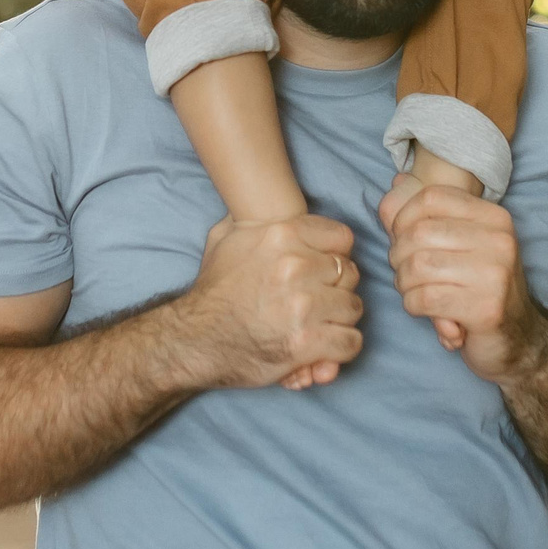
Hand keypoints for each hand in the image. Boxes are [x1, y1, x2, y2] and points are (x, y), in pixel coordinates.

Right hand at [171, 213, 363, 390]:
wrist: (194, 340)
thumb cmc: (213, 291)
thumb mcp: (225, 237)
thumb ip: (254, 217)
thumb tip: (268, 199)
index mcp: (282, 235)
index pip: (342, 239)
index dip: (336, 256)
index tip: (323, 270)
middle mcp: (295, 266)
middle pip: (350, 274)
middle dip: (337, 289)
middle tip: (318, 300)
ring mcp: (304, 306)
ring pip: (353, 307)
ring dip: (339, 320)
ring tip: (318, 324)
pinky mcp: (306, 343)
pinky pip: (350, 341)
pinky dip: (340, 349)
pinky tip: (323, 348)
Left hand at [383, 185, 547, 386]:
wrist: (519, 340)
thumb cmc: (481, 289)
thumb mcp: (464, 246)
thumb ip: (429, 217)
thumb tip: (396, 182)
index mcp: (495, 218)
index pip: (432, 197)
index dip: (403, 218)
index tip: (401, 240)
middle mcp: (500, 241)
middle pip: (419, 232)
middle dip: (398, 256)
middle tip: (404, 272)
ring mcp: (496, 274)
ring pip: (418, 266)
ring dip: (404, 283)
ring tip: (413, 291)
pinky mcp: (486, 308)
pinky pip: (425, 298)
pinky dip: (413, 305)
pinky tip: (422, 308)